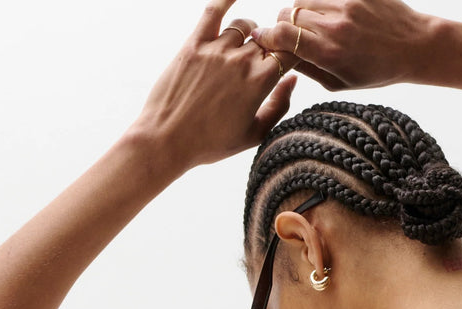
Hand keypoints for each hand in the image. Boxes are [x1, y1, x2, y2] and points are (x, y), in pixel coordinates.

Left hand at [129, 1, 299, 171]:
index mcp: (260, 83)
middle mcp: (240, 61)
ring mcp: (216, 50)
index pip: (288, 52)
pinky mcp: (194, 44)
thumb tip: (292, 79)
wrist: (168, 140)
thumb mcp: (254, 134)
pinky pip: (213, 11)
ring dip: (249, 32)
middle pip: (266, 39)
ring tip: (245, 43)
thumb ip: (279, 106)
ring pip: (243, 26)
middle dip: (270, 44)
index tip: (290, 57)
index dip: (293, 51)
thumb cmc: (211, 143)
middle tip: (265, 56)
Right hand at [252, 0, 432, 91]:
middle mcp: (335, 25)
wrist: (414, 46)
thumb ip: (309, 69)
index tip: (261, 39)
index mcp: (330, 53)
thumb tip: (281, 56)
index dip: (267, 36)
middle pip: (289, 14)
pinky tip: (330, 14)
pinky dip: (318, 2)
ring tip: (314, 25)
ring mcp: (345, 3)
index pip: (284, 35)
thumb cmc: (377, 71)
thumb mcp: (341, 83)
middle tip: (292, 36)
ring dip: (301, 11)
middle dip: (284, 25)